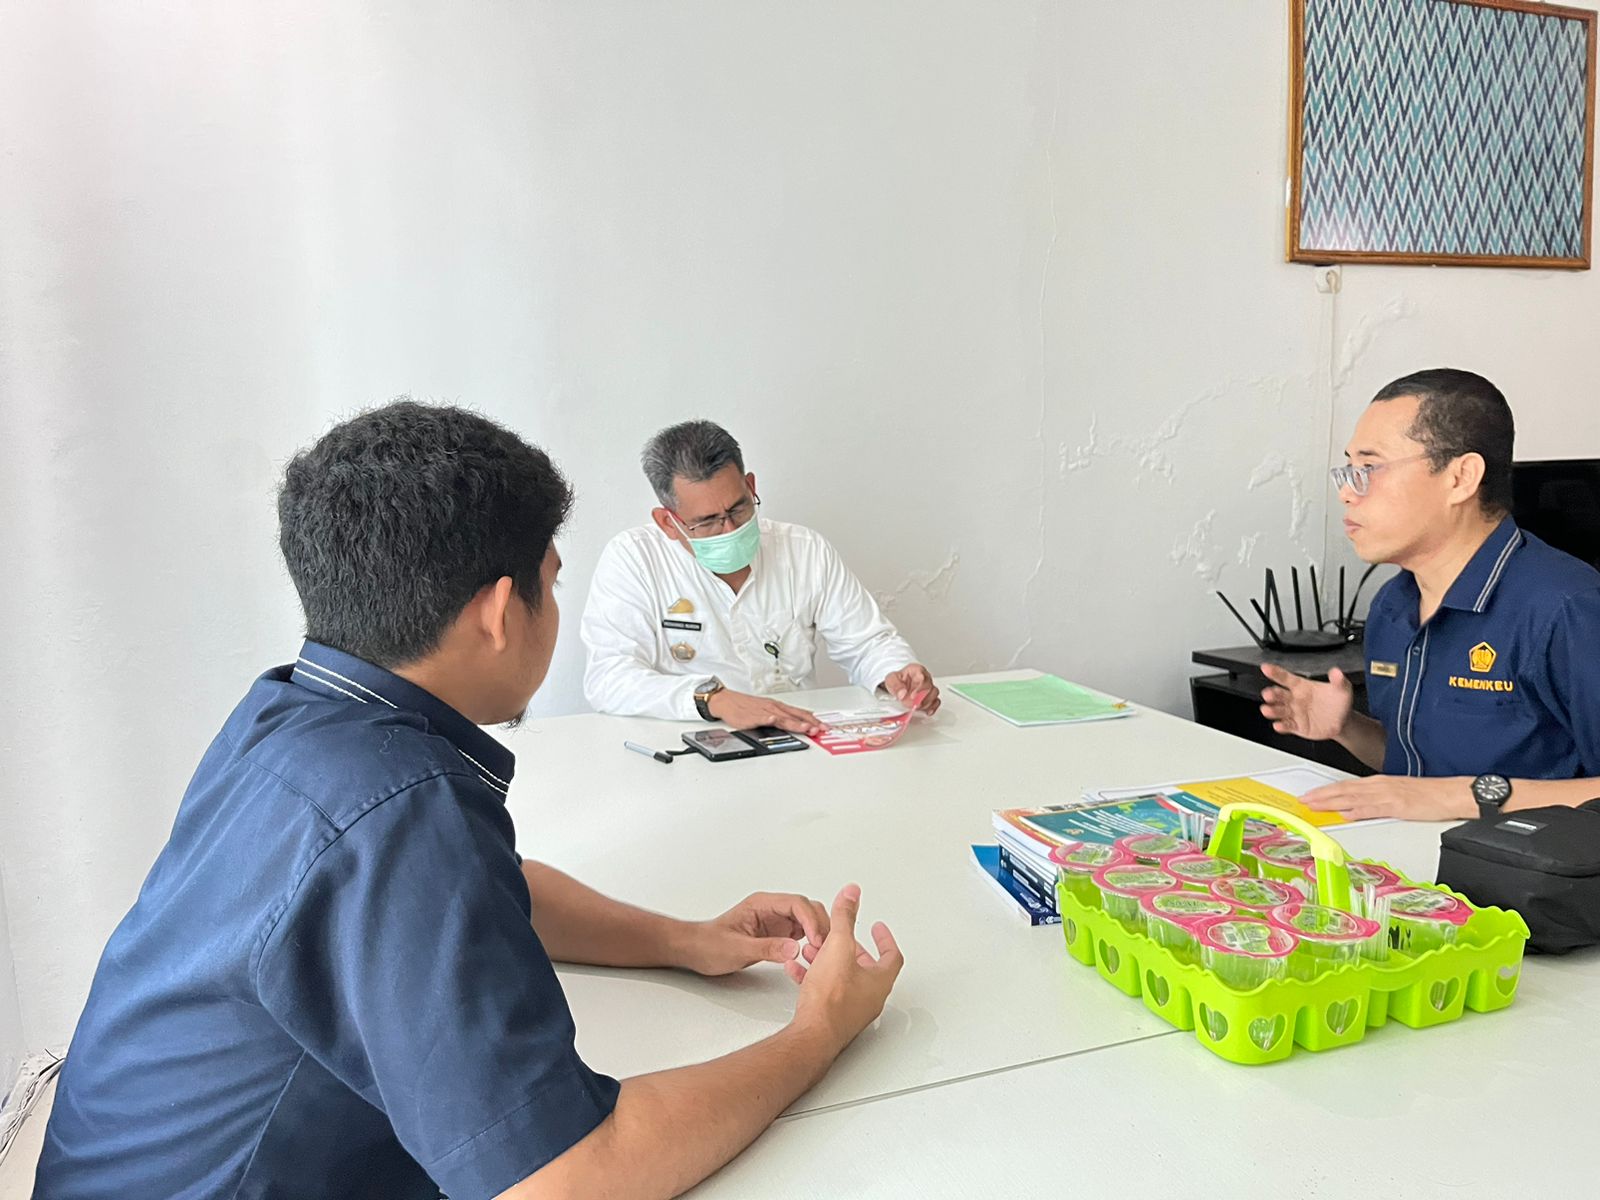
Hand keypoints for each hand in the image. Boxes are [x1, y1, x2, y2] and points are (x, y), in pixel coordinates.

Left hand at [683, 892, 830, 980]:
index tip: (817, 938)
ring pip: (808, 920)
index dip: (811, 920)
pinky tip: (812, 956)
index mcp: (762, 904)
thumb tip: (794, 948)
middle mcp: (771, 909)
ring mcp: (775, 921)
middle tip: (824, 948)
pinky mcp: (776, 934)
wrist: (695, 951)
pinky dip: (811, 942)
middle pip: (807, 909)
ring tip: (822, 954)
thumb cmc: (708, 945)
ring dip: (818, 933)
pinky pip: (801, 933)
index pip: (796, 904)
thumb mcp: (737, 949)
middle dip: (820, 925)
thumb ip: (767, 948)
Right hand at [709, 689, 823, 734]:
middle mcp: (774, 708)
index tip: (824, 726)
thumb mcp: (768, 709)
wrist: (727, 701)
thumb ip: (783, 716)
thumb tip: (800, 721)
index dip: (813, 720)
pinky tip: (773, 720)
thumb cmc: (747, 706)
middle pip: (795, 716)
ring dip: (794, 723)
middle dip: (809, 723)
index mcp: (779, 707)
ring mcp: (763, 712)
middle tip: (821, 729)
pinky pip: (761, 717)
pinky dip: (768, 718)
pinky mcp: (751, 716)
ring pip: (782, 718)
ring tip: (806, 728)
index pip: (800, 713)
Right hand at [790, 885, 902, 1054]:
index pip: (892, 955)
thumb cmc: (830, 1001)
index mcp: (879, 981)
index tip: (878, 927)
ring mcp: (850, 1010)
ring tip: (813, 948)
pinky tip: (798, 969)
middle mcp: (868, 997)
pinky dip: (813, 976)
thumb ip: (844, 918)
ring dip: (827, 960)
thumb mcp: (838, 947)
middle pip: (866, 966)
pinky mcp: (831, 1017)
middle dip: (850, 947)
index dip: (885, 938)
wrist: (812, 1035)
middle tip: (843, 937)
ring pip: (842, 978)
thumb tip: (852, 895)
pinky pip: (824, 992)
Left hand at [883, 664, 940, 713]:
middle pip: (930, 687)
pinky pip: (936, 702)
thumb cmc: (897, 680)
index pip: (923, 678)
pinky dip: (931, 707)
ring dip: (925, 703)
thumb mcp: (891, 680)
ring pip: (934, 694)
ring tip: (915, 707)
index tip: (913, 696)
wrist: (897, 686)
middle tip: (912, 704)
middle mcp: (925, 678)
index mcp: (917, 670)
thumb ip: (896, 686)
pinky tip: (925, 711)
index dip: (919, 688)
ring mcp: (929, 688)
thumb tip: (902, 694)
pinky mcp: (931, 697)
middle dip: (921, 698)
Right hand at [1259, 663, 1352, 742]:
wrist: (1342, 721)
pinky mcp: (1296, 726)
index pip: (1285, 677)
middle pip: (1278, 694)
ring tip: (1267, 710)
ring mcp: (1294, 713)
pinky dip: (1281, 726)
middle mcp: (1294, 698)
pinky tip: (1279, 725)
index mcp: (1301, 686)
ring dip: (1271, 710)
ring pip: (1278, 711)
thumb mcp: (1342, 688)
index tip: (1266, 668)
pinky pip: (1286, 725)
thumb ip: (1338, 680)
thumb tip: (1337, 672)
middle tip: (1268, 694)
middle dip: (1271, 694)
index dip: (1275, 672)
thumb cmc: (1338, 701)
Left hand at [1302, 775, 1474, 822]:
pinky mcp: (1397, 806)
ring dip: (1330, 802)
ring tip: (1313, 805)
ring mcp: (1387, 795)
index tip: (1310, 795)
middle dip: (1321, 795)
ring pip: (1352, 797)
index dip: (1325, 791)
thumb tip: (1355, 808)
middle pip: (1343, 790)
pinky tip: (1344, 814)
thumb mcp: (1397, 794)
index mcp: (1379, 782)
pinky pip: (1372, 808)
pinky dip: (1356, 811)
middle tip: (1303, 800)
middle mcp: (1379, 786)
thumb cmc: (1428, 795)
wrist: (1451, 793)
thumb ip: (1376, 801)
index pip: (1346, 786)